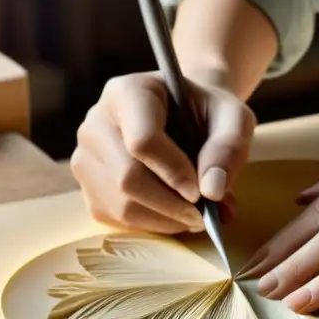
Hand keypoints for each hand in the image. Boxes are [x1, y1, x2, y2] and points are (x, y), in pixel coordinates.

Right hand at [71, 70, 255, 233]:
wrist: (186, 116)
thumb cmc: (208, 113)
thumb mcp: (232, 118)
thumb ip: (228, 148)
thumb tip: (211, 191)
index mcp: (127, 92)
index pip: (142, 141)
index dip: (174, 172)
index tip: (202, 193)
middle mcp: (96, 122)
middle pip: (126, 177)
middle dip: (171, 205)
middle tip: (204, 216)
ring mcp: (86, 155)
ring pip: (119, 204)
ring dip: (164, 220)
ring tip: (196, 216)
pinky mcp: (87, 186)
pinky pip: (114, 218)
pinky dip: (150, 225)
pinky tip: (174, 216)